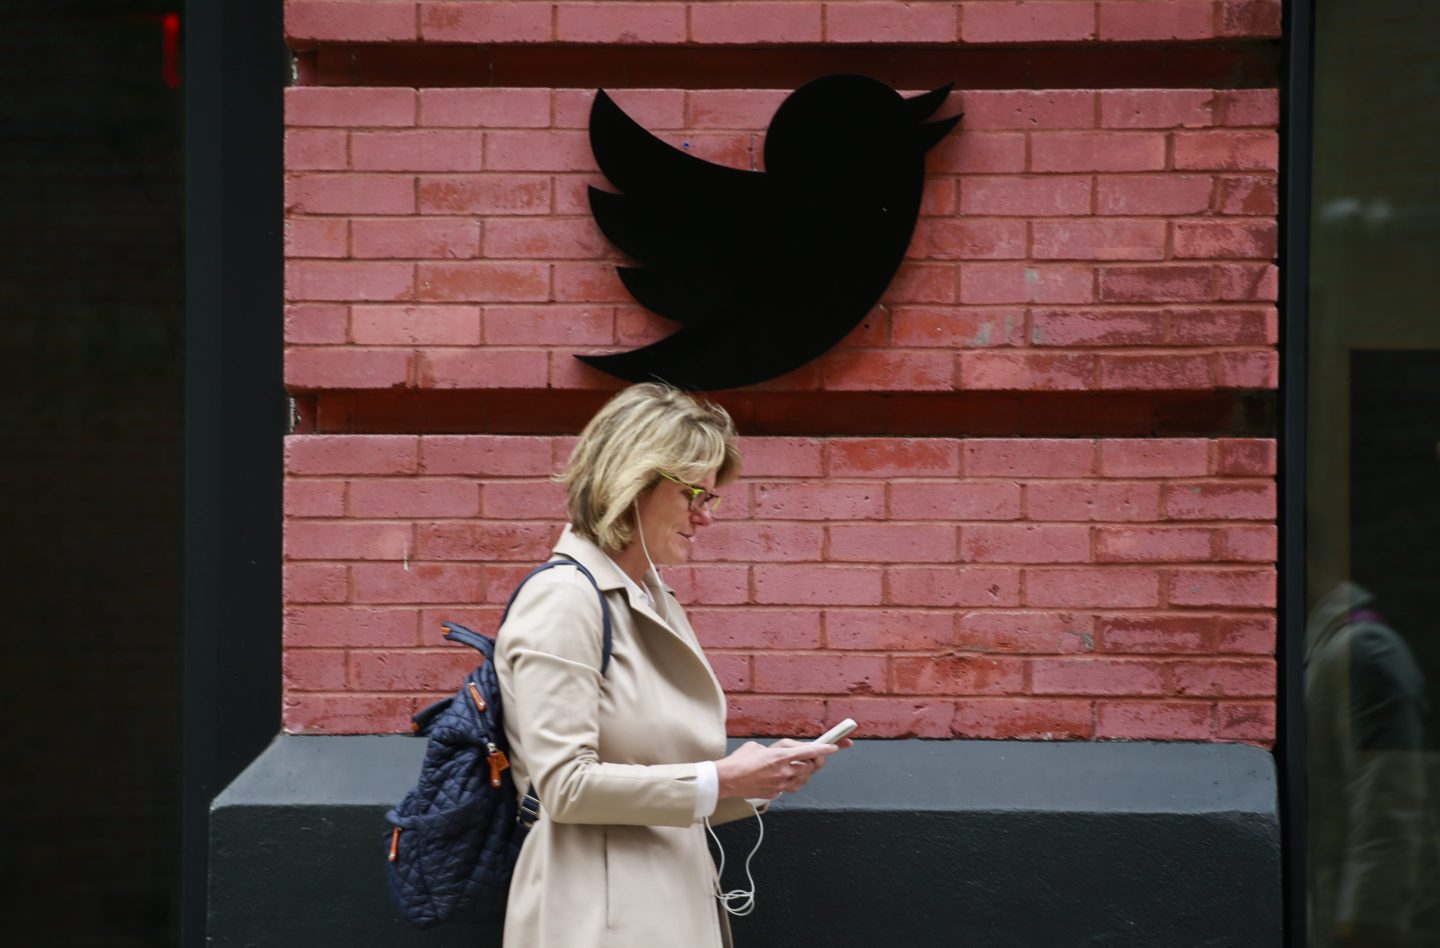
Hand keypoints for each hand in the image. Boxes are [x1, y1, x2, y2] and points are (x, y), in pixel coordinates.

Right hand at [713, 738, 844, 798]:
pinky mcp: (775, 793)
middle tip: (814, 757)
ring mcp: (780, 784)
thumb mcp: (760, 746)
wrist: (727, 779)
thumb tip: (790, 750)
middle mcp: (783, 771)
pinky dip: (792, 781)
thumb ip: (779, 748)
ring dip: (805, 773)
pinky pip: (791, 787)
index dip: (825, 749)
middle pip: (810, 768)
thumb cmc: (740, 761)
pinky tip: (785, 776)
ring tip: (798, 766)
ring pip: (803, 780)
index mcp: (779, 756)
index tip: (834, 747)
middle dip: (815, 762)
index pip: (809, 752)